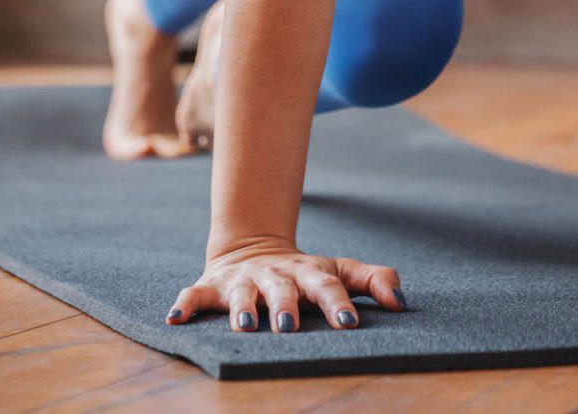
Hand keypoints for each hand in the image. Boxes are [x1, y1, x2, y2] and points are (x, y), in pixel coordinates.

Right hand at [167, 236, 407, 332]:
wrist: (253, 248)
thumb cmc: (306, 274)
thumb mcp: (339, 270)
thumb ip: (373, 281)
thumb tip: (402, 302)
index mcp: (308, 272)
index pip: (327, 286)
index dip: (339, 304)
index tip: (351, 325)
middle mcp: (275, 275)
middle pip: (282, 289)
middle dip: (285, 307)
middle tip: (289, 327)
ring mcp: (242, 280)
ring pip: (241, 293)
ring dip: (241, 309)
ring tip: (244, 327)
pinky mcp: (212, 287)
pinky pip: (194, 295)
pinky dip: (184, 304)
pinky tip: (175, 318)